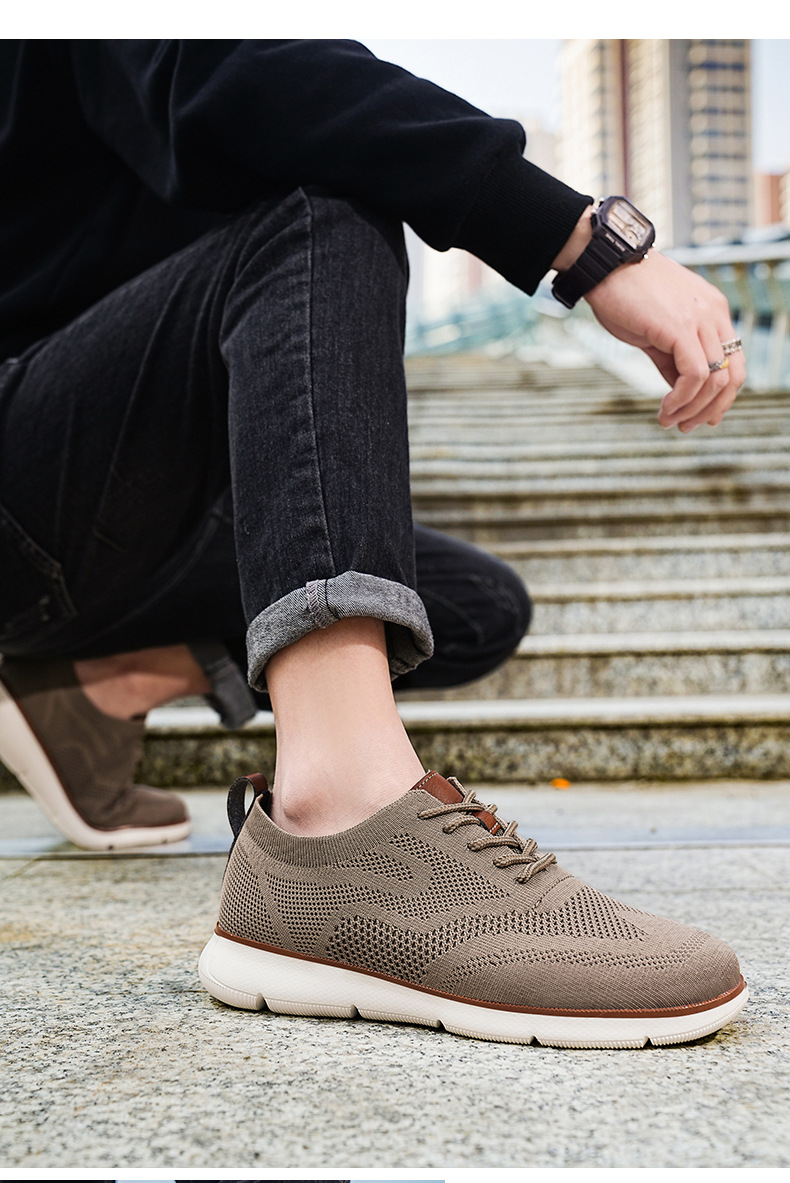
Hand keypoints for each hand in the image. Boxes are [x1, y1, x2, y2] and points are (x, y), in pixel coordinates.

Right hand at [584, 250, 744, 431]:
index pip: (734, 362)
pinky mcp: (680, 326)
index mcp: (713, 311)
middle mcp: (714, 313)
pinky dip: (681, 399)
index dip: (722, 397)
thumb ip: (672, 359)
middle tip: (685, 427)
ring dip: (692, 409)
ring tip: (669, 421)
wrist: (603, 266)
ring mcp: (700, 319)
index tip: (700, 417)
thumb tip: (680, 392)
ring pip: (715, 379)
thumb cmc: (623, 295)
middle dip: (711, 409)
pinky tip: (665, 408)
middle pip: (732, 375)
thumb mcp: (655, 331)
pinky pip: (694, 375)